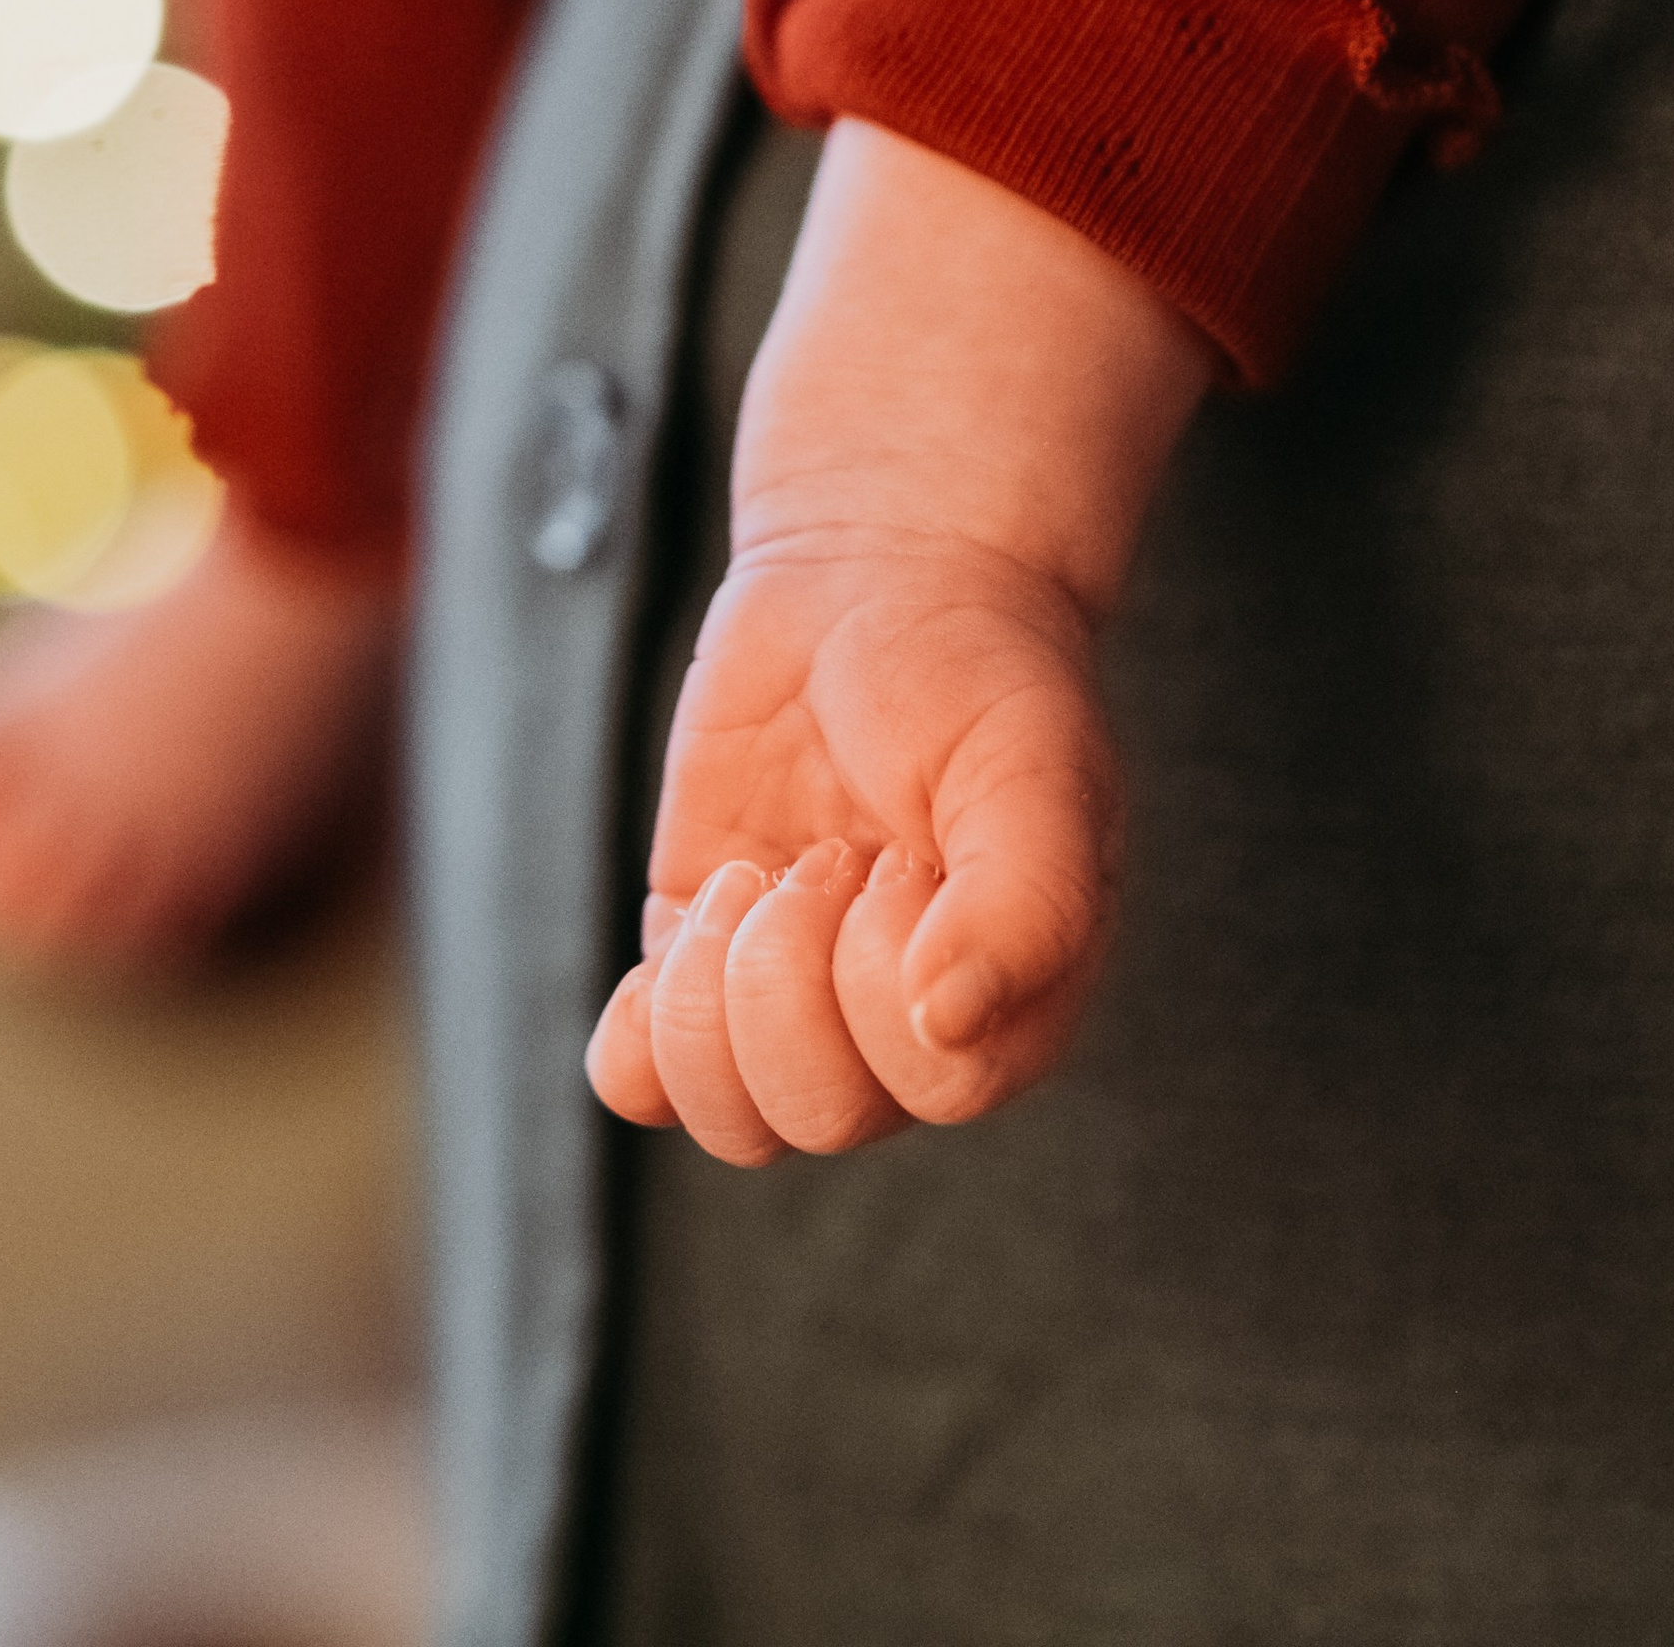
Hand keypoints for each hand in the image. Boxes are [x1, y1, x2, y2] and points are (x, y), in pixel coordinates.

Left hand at [586, 124, 1211, 1163]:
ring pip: (724, 1103)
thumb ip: (1035, 909)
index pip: (920, 1083)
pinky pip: (651, 1068)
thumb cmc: (980, 659)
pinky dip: (637, 1042)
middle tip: (801, 863)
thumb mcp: (1035, 752)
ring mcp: (798, 987)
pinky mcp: (706, 942)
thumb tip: (943, 1034)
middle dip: (778, 983)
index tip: (877, 866)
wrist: (889, 559)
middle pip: (804, 1115)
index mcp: (1012, 991)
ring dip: (709, 988)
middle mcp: (903, 1010)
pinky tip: (648, 979)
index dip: (874, 982)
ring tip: (747, 879)